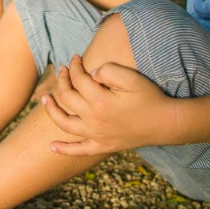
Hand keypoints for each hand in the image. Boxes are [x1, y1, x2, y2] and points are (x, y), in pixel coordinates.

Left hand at [42, 54, 176, 155]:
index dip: (74, 66)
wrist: (165, 124)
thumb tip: (91, 72)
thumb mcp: (132, 78)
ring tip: (44, 99)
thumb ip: (110, 70)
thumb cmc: (150, 98)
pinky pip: (79, 151)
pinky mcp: (103, 146)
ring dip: (51, 110)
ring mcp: (97, 135)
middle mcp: (94, 120)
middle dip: (62, 80)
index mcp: (100, 101)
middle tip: (63, 70)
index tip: (75, 57)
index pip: (78, 79)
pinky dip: (64, 150)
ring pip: (64, 123)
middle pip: (67, 98)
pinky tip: (50, 146)